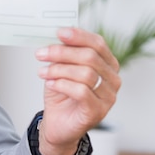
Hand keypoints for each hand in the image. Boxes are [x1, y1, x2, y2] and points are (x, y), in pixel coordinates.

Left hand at [35, 27, 120, 154]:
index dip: (79, 36)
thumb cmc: (62, 93)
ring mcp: (108, 97)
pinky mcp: (98, 111)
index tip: (58, 32)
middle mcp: (112, 79)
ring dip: (59, 69)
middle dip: (62, 52)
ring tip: (42, 72)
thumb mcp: (62, 67)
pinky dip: (62, 84)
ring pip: (86, 74)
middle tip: (41, 53)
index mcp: (107, 64)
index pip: (98, 44)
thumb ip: (64, 51)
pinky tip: (50, 84)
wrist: (58, 122)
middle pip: (90, 57)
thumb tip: (58, 33)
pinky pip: (82, 91)